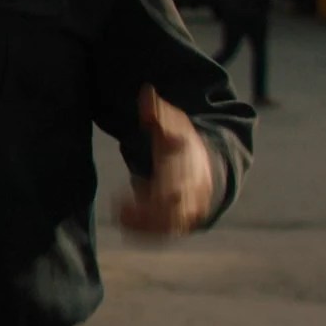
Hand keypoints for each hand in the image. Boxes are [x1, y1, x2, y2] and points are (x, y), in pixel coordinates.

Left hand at [116, 84, 215, 236]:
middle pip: (177, 211)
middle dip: (151, 215)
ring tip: (119, 215)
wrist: (206, 165)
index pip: (180, 183)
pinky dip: (145, 232)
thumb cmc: (183, 144)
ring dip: (145, 226)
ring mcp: (188, 210)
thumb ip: (158, 112)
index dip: (162, 189)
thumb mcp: (175, 123)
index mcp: (190, 169)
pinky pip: (164, 234)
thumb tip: (146, 91)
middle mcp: (193, 193)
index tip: (139, 186)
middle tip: (121, 210)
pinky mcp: (179, 222)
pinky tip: (124, 220)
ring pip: (170, 227)